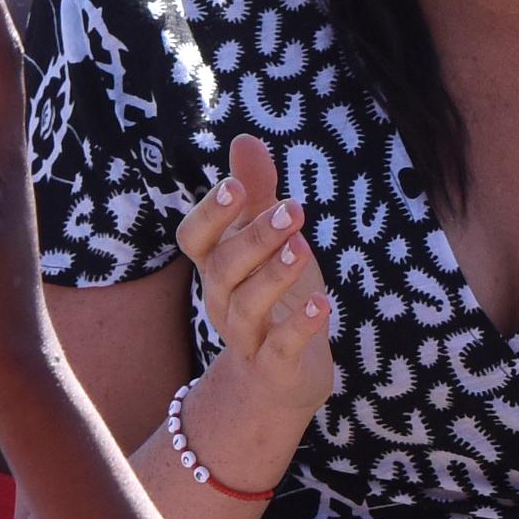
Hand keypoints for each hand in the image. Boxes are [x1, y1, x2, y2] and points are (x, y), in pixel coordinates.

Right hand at [173, 134, 334, 423]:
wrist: (278, 380)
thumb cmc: (272, 297)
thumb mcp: (267, 243)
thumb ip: (257, 194)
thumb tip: (245, 138)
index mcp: (217, 267)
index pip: (194, 239)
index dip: (210, 214)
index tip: (236, 185)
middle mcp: (223, 301)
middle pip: (222, 269)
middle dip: (254, 238)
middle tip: (291, 209)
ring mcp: (247, 337)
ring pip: (247, 307)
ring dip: (274, 275)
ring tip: (303, 247)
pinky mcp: (276, 367)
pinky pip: (281, 349)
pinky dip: (301, 326)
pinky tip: (324, 303)